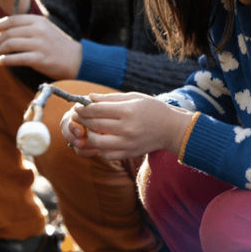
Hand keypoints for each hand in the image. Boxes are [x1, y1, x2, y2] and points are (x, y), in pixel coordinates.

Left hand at [0, 14, 82, 77]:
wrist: (77, 59)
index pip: (12, 20)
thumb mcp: (46, 29)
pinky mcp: (39, 59)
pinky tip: (2, 62)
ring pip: (10, 45)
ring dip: (0, 50)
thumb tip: (5, 31)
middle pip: (9, 33)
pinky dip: (6, 60)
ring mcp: (39, 45)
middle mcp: (38, 31)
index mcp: (39, 21)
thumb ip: (28, 27)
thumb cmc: (58, 45)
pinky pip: (16, 58)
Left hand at [64, 92, 192, 161]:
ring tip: (91, 128)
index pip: (97, 110)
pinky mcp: (128, 153)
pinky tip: (101, 139)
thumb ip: (111, 98)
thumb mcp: (134, 97)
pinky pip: (106, 154)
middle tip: (78, 115)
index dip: (83, 108)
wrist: (171, 129)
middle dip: (82, 119)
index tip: (78, 106)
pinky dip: (99, 147)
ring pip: (97, 141)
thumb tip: (89, 98)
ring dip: (89, 134)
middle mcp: (127, 128)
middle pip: (95, 124)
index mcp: (128, 111)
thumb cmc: (153, 109)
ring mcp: (127, 143)